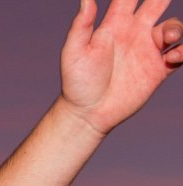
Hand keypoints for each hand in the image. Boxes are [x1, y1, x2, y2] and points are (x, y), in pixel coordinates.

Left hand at [60, 0, 182, 135]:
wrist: (88, 113)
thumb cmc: (77, 82)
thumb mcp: (75, 51)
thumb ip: (82, 25)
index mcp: (115, 24)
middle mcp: (134, 33)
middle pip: (156, 5)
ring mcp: (147, 50)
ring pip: (172, 28)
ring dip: (175, 27)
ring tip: (168, 37)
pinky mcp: (158, 69)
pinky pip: (179, 54)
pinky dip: (182, 51)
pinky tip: (174, 56)